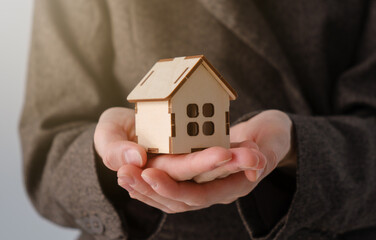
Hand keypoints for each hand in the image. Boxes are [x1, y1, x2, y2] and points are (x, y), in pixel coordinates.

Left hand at [117, 110, 294, 212]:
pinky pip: (172, 186)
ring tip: (121, 175)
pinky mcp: (197, 178)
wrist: (270, 137)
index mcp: (234, 185)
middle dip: (151, 189)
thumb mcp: (273, 141)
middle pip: (179, 200)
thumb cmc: (271, 136)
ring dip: (145, 188)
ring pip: (171, 197)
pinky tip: (131, 173)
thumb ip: (265, 154)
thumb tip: (255, 166)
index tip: (150, 173)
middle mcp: (217, 192)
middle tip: (125, 175)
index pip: (200, 194)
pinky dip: (151, 183)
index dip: (174, 187)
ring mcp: (206, 186)